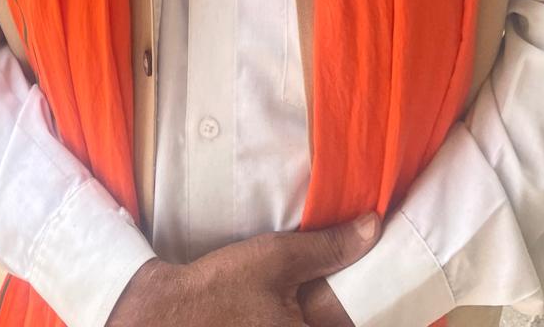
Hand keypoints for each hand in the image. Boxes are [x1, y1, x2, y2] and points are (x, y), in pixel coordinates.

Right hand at [108, 213, 379, 326]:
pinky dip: (299, 317)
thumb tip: (373, 227)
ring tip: (319, 295)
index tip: (380, 288)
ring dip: (324, 314)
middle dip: (343, 311)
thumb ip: (329, 247)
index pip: (358, 323)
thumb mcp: (276, 259)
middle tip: (344, 288)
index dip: (370, 307)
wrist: (163, 316)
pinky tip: (288, 306)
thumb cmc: (220, 288)